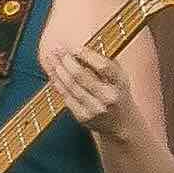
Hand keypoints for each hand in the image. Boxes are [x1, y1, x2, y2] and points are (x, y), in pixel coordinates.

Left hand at [37, 0, 135, 135]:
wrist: (122, 125)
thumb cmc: (120, 95)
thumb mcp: (121, 78)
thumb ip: (107, 64)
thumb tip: (87, 48)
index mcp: (120, 84)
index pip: (103, 67)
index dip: (86, 55)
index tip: (74, 47)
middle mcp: (108, 97)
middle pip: (82, 76)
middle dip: (66, 61)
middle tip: (57, 49)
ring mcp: (95, 109)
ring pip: (71, 87)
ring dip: (58, 71)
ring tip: (51, 58)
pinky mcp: (83, 117)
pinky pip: (67, 98)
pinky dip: (58, 85)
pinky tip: (53, 75)